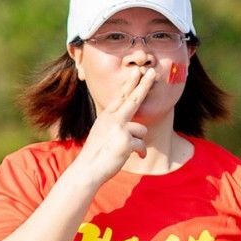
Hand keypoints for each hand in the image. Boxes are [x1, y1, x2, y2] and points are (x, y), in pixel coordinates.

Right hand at [72, 66, 155, 183]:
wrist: (87, 170)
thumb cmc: (96, 153)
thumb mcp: (102, 133)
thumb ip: (115, 125)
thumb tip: (133, 127)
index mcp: (107, 116)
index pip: (121, 96)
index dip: (131, 83)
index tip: (137, 71)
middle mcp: (113, 118)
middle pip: (133, 98)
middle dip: (144, 84)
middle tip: (153, 72)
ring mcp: (120, 129)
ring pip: (142, 130)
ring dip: (138, 141)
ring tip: (125, 149)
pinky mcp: (126, 141)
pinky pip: (142, 145)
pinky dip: (141, 153)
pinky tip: (134, 157)